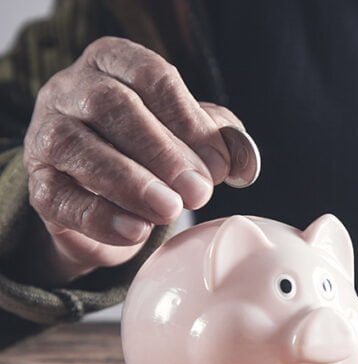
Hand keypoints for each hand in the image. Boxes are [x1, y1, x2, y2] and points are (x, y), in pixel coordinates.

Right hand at [23, 37, 252, 283]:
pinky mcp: (39, 184)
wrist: (104, 193)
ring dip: (130, 182)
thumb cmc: (153, 150)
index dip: (187, 117)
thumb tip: (244, 164)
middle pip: (112, 106)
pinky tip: (135, 231)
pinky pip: (60, 197)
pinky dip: (100, 217)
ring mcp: (48, 135)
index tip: (217, 160)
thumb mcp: (191, 136)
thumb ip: (221, 141)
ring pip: (77, 147)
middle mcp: (73, 90)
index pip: (150, 75)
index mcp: (115, 64)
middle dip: (162, 151)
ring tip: (170, 210)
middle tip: (199, 190)